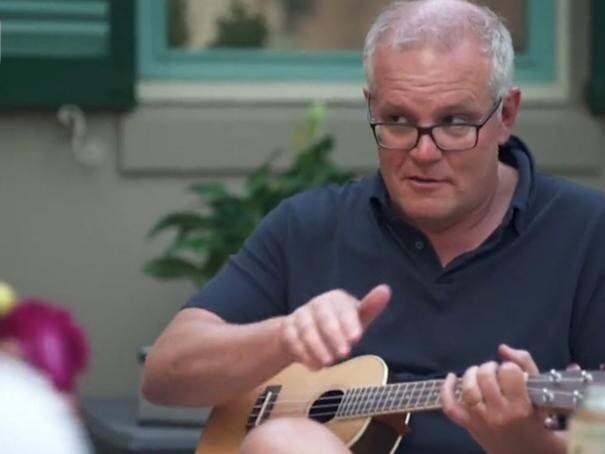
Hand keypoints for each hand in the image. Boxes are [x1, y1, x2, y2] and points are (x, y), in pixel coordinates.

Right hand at [280, 284, 390, 369]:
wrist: (305, 329)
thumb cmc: (339, 324)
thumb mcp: (356, 317)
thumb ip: (370, 306)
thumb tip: (386, 290)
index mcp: (336, 299)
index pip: (342, 308)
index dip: (349, 323)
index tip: (356, 338)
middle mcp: (317, 304)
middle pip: (323, 317)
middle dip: (333, 336)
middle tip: (344, 354)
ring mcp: (300, 315)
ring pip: (306, 329)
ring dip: (317, 347)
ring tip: (328, 363)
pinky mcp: (287, 328)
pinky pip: (291, 339)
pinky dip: (303, 353)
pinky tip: (314, 366)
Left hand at [440, 345, 565, 453]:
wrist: (529, 452)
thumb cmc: (537, 420)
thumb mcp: (541, 392)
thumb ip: (525, 364)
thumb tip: (502, 348)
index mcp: (521, 407)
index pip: (509, 372)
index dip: (510, 368)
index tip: (513, 374)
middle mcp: (499, 414)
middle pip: (486, 377)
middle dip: (490, 367)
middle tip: (496, 371)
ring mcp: (480, 420)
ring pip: (468, 389)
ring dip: (472, 374)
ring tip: (480, 373)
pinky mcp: (469, 425)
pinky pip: (450, 407)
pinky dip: (446, 390)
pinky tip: (451, 377)